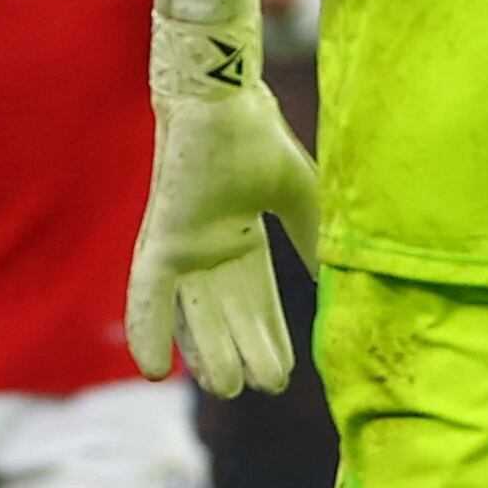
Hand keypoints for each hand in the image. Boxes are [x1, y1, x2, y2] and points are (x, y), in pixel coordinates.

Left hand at [127, 0, 321, 394]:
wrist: (223, 98)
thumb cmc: (256, 136)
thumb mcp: (296, 196)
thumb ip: (313, 237)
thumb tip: (338, 278)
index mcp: (239, 235)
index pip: (257, 297)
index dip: (270, 333)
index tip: (286, 371)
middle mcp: (209, 247)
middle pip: (227, 311)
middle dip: (245, 349)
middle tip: (265, 386)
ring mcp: (183, 245)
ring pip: (193, 312)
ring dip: (207, 351)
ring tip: (228, 389)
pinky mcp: (163, 240)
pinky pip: (148, 295)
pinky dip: (150, 330)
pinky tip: (152, 370)